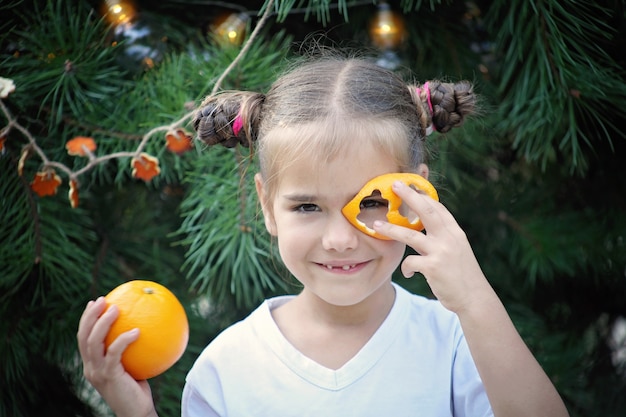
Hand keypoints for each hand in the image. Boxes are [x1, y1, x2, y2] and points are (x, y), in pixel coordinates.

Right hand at [77, 297, 157, 416]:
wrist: (137, 412)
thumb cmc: (138, 389)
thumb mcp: (133, 366)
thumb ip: (132, 350)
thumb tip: (145, 326)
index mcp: (92, 365)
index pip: (83, 338)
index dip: (86, 319)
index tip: (95, 302)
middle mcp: (90, 368)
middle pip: (83, 337)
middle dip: (90, 316)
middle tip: (103, 299)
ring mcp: (97, 373)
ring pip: (94, 342)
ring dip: (103, 323)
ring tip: (116, 308)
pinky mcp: (109, 376)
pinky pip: (115, 353)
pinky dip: (124, 340)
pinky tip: (137, 331)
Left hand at [373, 181, 493, 313]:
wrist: (475, 299)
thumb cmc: (463, 275)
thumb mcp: (458, 251)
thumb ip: (444, 238)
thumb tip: (426, 227)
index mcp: (455, 232)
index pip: (438, 208)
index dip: (423, 196)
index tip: (410, 186)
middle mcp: (449, 238)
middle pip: (426, 211)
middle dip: (410, 196)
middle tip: (395, 185)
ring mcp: (441, 252)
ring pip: (410, 235)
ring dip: (391, 229)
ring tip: (375, 224)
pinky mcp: (433, 267)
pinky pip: (410, 262)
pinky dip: (406, 268)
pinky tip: (408, 273)